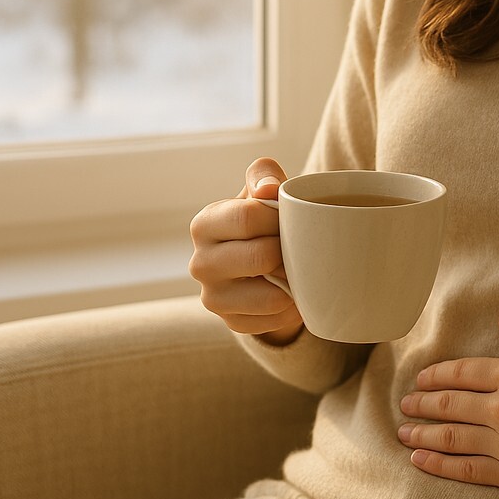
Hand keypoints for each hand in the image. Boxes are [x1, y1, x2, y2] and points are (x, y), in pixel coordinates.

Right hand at [189, 157, 303, 343]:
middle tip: (298, 245)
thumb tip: (269, 189)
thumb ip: (264, 175)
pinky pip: (277, 318)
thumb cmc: (263, 219)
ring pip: (273, 295)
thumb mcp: (261, 189)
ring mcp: (214, 298)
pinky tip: (291, 291)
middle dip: (289, 250)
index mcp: (204, 224)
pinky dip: (293, 306)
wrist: (260, 263)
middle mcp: (200, 263)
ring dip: (295, 281)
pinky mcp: (233, 323)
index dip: (279, 217)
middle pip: (262, 257)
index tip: (290, 218)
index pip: (248, 217)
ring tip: (297, 268)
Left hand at [398, 309, 498, 496]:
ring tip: (404, 434)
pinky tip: (422, 462)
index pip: (461, 373)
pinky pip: (469, 472)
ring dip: (423, 435)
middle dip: (421, 404)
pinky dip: (441, 466)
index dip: (435, 376)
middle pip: (449, 405)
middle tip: (404, 406)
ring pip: (452, 439)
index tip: (420, 380)